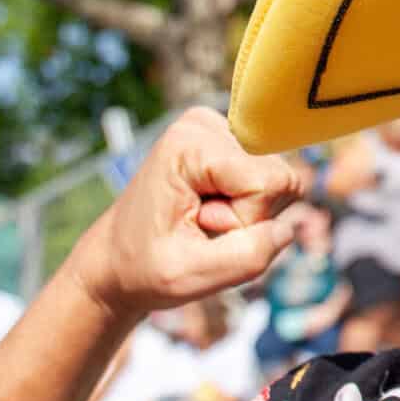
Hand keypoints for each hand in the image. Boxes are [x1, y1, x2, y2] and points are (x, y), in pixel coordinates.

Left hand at [66, 107, 304, 320]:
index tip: (202, 229)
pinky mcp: (225, 142)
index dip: (246, 220)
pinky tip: (210, 211)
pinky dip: (246, 206)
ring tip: (201, 221)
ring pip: (278, 179)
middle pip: (278, 177)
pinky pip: (269, 179)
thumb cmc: (142, 268)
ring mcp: (216, 129)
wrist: (114, 261)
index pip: (270, 182)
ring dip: (246, 213)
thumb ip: (245, 256)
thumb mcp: (188, 276)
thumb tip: (285, 230)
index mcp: (189, 144)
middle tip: (200, 227)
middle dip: (248, 216)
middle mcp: (204, 124)